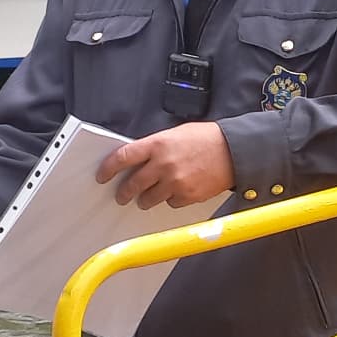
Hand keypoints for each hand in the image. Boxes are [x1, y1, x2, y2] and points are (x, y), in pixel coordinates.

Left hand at [98, 120, 232, 208]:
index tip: (103, 175)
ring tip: (146, 198)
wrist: (234, 151)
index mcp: (158, 144)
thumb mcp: (176, 134)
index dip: (108, 168)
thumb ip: (156, 147)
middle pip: (133, 183)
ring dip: (145, 199)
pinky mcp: (187, 195)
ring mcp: (175, 182)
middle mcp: (163, 164)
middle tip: (121, 195)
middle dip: (124, 192)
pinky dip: (170, 200)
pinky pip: (170, 203)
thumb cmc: (207, 139)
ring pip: (149, 198)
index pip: (123, 157)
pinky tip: (176, 192)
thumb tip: (139, 160)